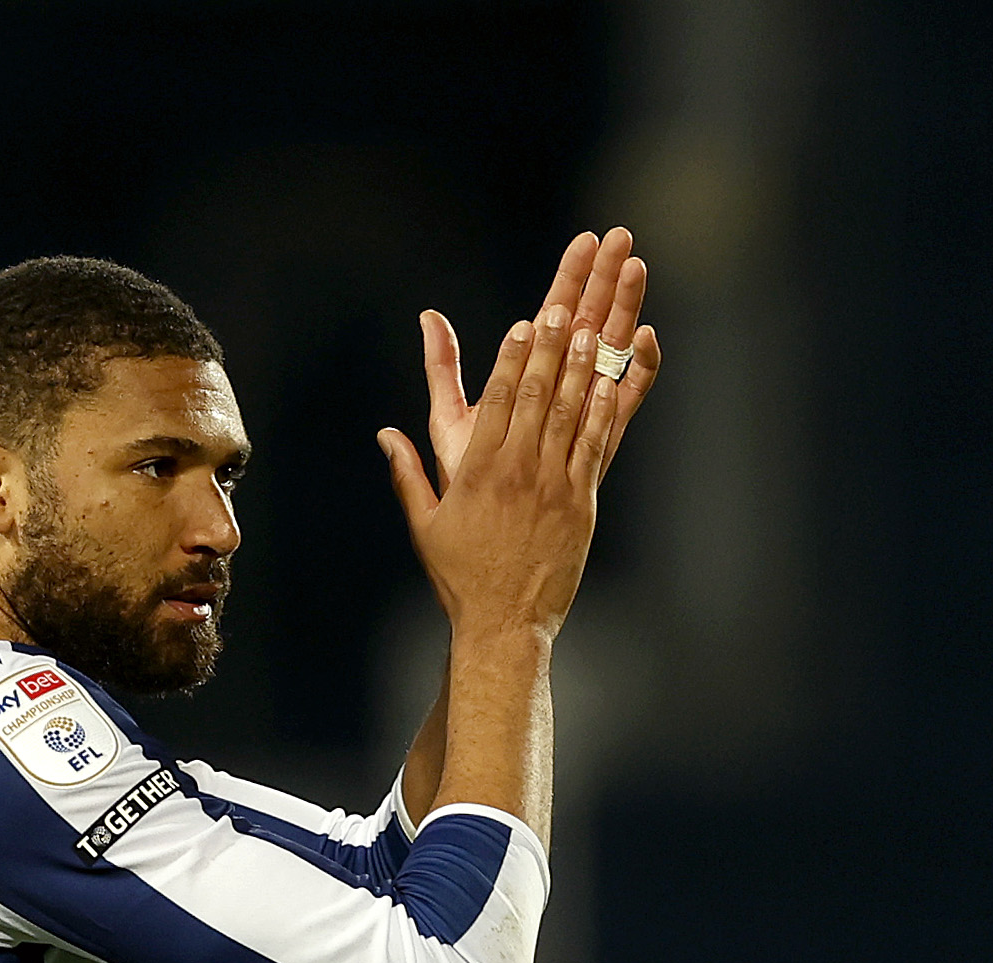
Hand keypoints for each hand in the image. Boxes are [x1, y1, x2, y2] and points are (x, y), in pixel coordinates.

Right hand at [378, 226, 660, 640]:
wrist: (504, 624)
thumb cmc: (461, 577)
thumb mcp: (424, 525)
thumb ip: (407, 473)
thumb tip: (385, 435)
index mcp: (477, 470)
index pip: (496, 400)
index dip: (512, 358)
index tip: (523, 325)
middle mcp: (517, 470)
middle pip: (536, 395)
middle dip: (549, 348)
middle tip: (561, 309)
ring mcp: (552, 485)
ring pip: (568, 413)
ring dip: (579, 368)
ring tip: (588, 330)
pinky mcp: (580, 503)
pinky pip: (592, 447)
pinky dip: (600, 412)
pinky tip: (607, 383)